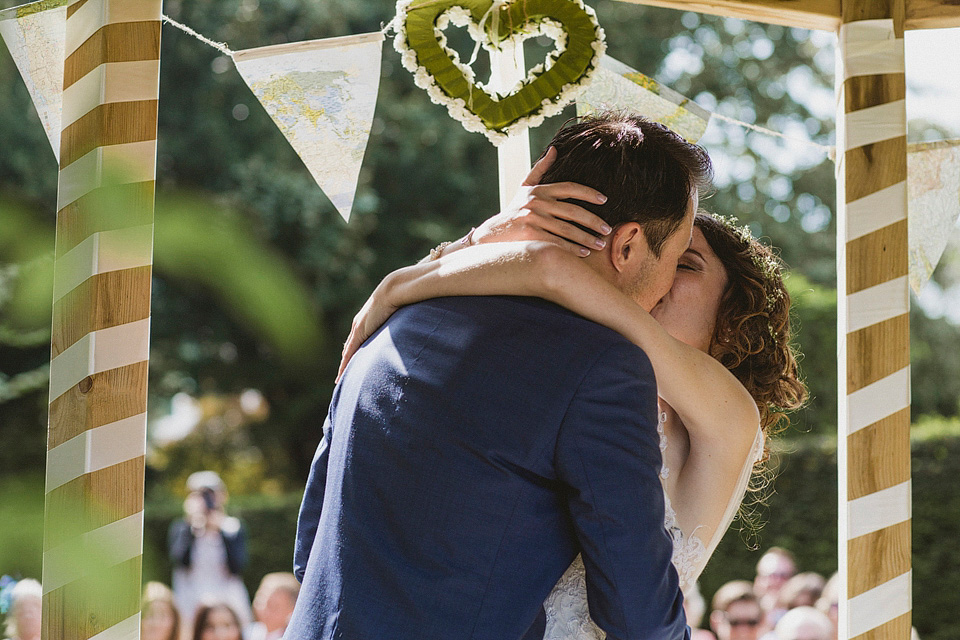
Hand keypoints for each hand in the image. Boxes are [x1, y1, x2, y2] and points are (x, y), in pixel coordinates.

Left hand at [337, 282, 399, 381]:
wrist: (394, 290)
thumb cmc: (401, 299)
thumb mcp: (400, 314)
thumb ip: (402, 322)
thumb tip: (413, 327)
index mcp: (367, 321)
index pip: (357, 341)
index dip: (354, 352)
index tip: (353, 362)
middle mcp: (359, 325)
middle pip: (349, 347)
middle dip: (346, 360)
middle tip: (342, 375)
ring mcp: (358, 328)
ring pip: (348, 352)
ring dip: (344, 365)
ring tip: (340, 378)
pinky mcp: (360, 332)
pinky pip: (350, 352)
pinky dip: (345, 364)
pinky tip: (342, 374)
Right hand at [472, 146, 612, 256]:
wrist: (492, 234)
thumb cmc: (513, 210)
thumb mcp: (524, 188)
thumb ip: (541, 169)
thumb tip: (554, 149)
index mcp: (539, 190)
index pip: (570, 188)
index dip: (589, 193)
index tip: (604, 200)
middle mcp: (537, 203)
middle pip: (573, 211)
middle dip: (593, 221)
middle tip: (608, 229)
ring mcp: (533, 219)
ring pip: (567, 229)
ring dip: (586, 238)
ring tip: (599, 244)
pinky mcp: (531, 236)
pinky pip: (557, 243)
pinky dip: (572, 249)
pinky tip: (583, 253)